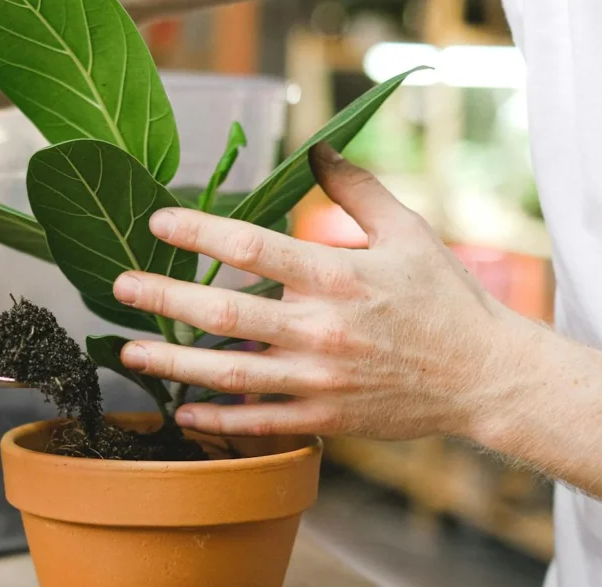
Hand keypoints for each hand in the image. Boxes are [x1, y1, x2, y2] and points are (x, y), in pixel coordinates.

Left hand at [111, 143, 524, 438]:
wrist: (483, 376)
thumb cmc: (444, 299)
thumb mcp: (407, 232)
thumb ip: (356, 190)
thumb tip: (316, 150)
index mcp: (337, 276)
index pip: (252, 246)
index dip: (198, 231)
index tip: (158, 221)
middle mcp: (321, 329)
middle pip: (223, 312)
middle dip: (162, 297)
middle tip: (118, 286)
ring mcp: (320, 379)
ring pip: (229, 372)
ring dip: (172, 362)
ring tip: (127, 350)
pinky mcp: (326, 417)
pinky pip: (258, 420)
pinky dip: (216, 417)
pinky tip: (181, 407)